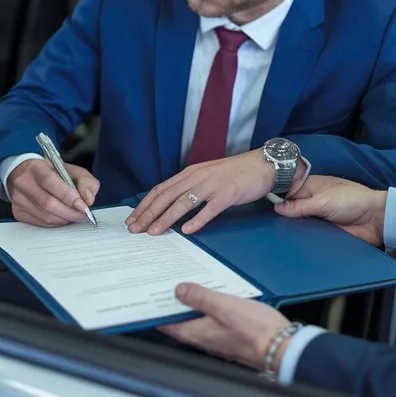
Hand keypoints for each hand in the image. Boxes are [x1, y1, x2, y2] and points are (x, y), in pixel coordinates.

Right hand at [7, 159, 99, 226]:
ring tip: (74, 216)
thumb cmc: (50, 172)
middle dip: (70, 212)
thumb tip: (89, 199)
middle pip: (48, 203)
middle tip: (82, 214)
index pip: (50, 182)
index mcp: (36, 168)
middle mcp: (24, 183)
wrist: (24, 173)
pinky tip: (62, 218)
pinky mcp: (18, 212)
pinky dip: (55, 223)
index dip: (68, 196)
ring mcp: (19, 199)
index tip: (83, 206)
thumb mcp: (71, 170)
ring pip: (45, 216)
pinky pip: (40, 223)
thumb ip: (85, 181)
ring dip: (64, 219)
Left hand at [126, 150, 276, 235]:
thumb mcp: (207, 177)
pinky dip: (197, 220)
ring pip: (183, 203)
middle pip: (166, 197)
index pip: (160, 190)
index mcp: (190, 173)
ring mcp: (212, 185)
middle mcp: (197, 177)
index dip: (145, 205)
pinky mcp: (228, 194)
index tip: (132, 219)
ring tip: (153, 232)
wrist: (262, 164)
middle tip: (134, 230)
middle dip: (148, 214)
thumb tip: (172, 205)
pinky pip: (210, 209)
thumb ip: (190, 188)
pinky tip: (187, 231)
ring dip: (166, 218)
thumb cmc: (235, 173)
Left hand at [158, 283, 290, 371]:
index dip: (156, 308)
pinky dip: (206, 307)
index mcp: (196, 333)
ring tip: (186, 285)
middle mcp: (203, 339)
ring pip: (195, 319)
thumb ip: (199, 297)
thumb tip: (178, 290)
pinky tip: (211, 295)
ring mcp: (216, 338)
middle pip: (179, 320)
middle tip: (166, 284)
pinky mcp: (229, 334)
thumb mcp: (223, 305)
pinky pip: (210, 319)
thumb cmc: (254, 329)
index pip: (166, 323)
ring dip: (189, 304)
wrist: (281, 346)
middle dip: (172, 303)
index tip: (150, 294)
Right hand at [274, 175, 386, 246]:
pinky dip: (303, 239)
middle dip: (283, 216)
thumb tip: (277, 208)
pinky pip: (309, 235)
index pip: (288, 191)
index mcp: (312, 187)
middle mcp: (313, 201)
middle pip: (292, 209)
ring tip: (276, 237)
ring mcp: (318, 217)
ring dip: (293, 229)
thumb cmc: (353, 200)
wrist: (376, 220)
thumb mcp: (323, 201)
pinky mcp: (324, 232)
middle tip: (267, 224)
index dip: (277, 198)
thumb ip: (300, 206)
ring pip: (299, 223)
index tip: (263, 206)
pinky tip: (291, 244)